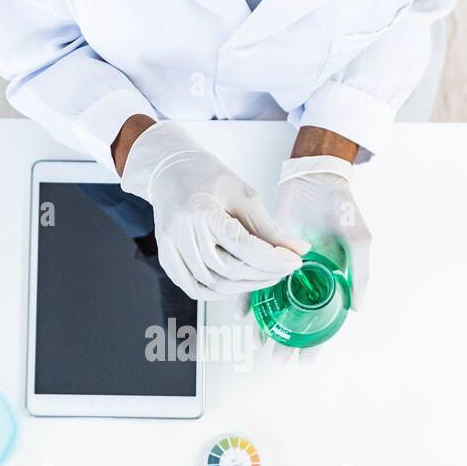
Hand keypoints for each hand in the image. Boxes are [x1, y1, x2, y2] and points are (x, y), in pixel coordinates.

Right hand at [119, 121, 308, 300]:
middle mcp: (181, 234)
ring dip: (246, 286)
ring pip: (214, 285)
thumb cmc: (208, 178)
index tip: (294, 261)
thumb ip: (269, 228)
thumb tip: (299, 250)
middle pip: (229, 270)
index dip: (272, 259)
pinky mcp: (167, 260)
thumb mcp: (244, 195)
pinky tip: (239, 283)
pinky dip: (220, 292)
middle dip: (263, 274)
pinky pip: (196, 288)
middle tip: (284, 269)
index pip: (243, 247)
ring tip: (266, 275)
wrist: (170, 172)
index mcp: (201, 212)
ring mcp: (171, 250)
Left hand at [252, 154, 370, 363]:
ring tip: (258, 342)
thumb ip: (360, 275)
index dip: (315, 342)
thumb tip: (355, 309)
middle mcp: (308, 279)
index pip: (323, 320)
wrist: (315, 178)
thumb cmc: (342, 208)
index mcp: (331, 281)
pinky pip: (256, 280)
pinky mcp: (266, 254)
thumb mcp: (359, 242)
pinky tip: (242, 313)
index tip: (304, 362)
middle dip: (287, 339)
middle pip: (296, 317)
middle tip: (278, 357)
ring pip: (274, 304)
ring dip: (267, 324)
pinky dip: (249, 296)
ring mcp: (286, 269)